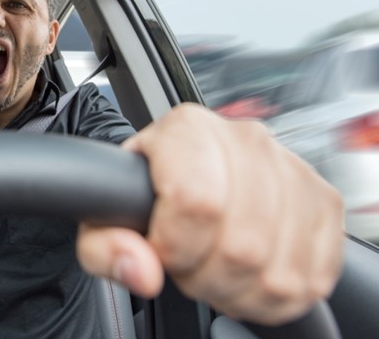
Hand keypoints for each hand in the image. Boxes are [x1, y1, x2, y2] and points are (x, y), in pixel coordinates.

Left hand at [77, 103, 343, 325]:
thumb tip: (141, 269)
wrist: (183, 178)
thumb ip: (104, 246)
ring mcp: (292, 169)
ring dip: (239, 290)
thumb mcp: (102, 219)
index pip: (196, 201)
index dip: (175, 246)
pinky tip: (245, 275)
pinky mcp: (323, 201)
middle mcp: (245, 140)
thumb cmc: (144, 195)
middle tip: (186, 264)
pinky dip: (275, 295)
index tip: (162, 249)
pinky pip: (313, 276)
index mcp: (187, 130)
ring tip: (213, 270)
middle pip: (242, 244)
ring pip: (279, 269)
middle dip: (205, 276)